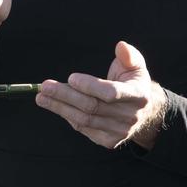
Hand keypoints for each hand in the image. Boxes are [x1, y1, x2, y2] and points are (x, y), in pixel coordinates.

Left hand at [36, 41, 166, 150]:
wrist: (144, 112)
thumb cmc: (133, 83)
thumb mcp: (136, 66)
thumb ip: (129, 55)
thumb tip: (120, 46)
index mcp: (138, 95)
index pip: (111, 93)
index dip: (90, 86)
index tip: (71, 77)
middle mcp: (130, 116)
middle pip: (92, 107)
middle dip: (66, 96)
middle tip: (45, 86)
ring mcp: (119, 131)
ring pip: (84, 120)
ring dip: (60, 108)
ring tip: (42, 97)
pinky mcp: (109, 140)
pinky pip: (83, 129)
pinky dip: (68, 116)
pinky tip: (56, 106)